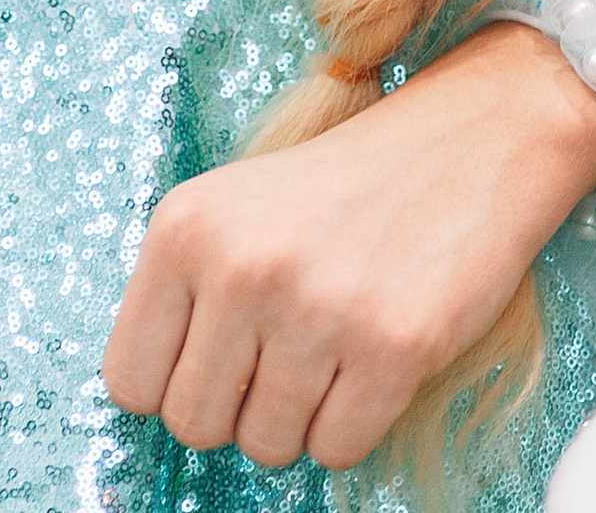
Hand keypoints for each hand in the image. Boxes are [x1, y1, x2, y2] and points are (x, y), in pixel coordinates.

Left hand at [100, 24, 595, 471]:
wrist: (467, 142)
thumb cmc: (341, 190)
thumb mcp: (235, 209)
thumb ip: (183, 292)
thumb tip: (154, 398)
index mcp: (185, 226)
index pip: (127, 381)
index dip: (174, 383)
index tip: (216, 355)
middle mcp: (241, 266)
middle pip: (194, 425)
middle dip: (237, 406)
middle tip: (282, 351)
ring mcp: (316, 310)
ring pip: (266, 447)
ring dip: (298, 416)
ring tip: (330, 344)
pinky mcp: (391, 349)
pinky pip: (335, 453)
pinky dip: (351, 425)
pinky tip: (371, 358)